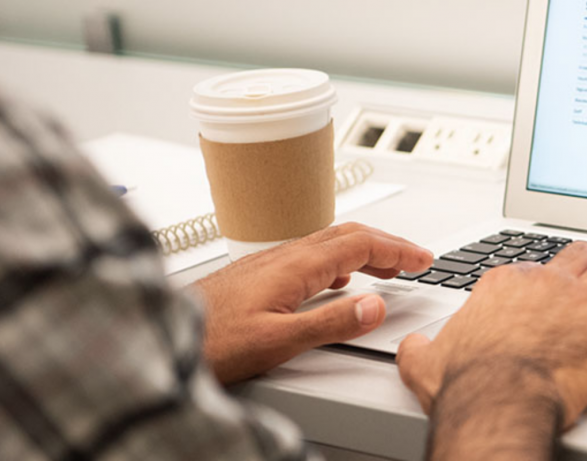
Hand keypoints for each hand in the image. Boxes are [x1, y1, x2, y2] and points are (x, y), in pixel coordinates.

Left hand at [194, 223, 433, 384]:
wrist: (164, 337)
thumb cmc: (211, 342)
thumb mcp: (278, 341)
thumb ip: (330, 323)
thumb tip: (375, 306)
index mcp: (294, 266)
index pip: (360, 244)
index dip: (397, 249)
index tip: (422, 258)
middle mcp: (283, 256)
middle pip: (348, 235)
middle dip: (388, 244)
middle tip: (416, 259)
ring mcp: (270, 262)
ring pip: (330, 243)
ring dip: (366, 250)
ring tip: (389, 268)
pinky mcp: (260, 273)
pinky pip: (312, 255)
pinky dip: (340, 260)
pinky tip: (338, 278)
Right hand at [396, 242, 586, 456]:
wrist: (497, 399)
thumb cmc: (468, 382)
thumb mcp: (426, 361)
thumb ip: (419, 347)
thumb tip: (411, 347)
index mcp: (505, 285)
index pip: (532, 266)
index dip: (546, 281)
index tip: (553, 297)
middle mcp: (544, 281)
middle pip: (579, 253)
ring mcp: (579, 298)